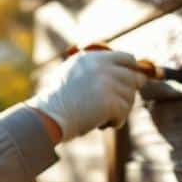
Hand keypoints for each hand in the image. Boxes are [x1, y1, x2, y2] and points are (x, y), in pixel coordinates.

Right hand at [26, 49, 147, 140]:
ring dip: (120, 110)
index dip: (131, 71)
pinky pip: (124, 113)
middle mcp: (103, 66)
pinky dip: (116, 121)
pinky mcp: (111, 102)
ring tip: (102, 116)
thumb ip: (96, 67)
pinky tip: (102, 124)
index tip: (129, 83)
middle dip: (127, 94)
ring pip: (130, 97)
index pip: (128, 58)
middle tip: (117, 106)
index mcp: (94, 57)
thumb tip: (130, 74)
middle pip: (133, 78)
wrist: (48, 115)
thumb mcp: (72, 72)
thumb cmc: (57, 99)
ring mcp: (108, 84)